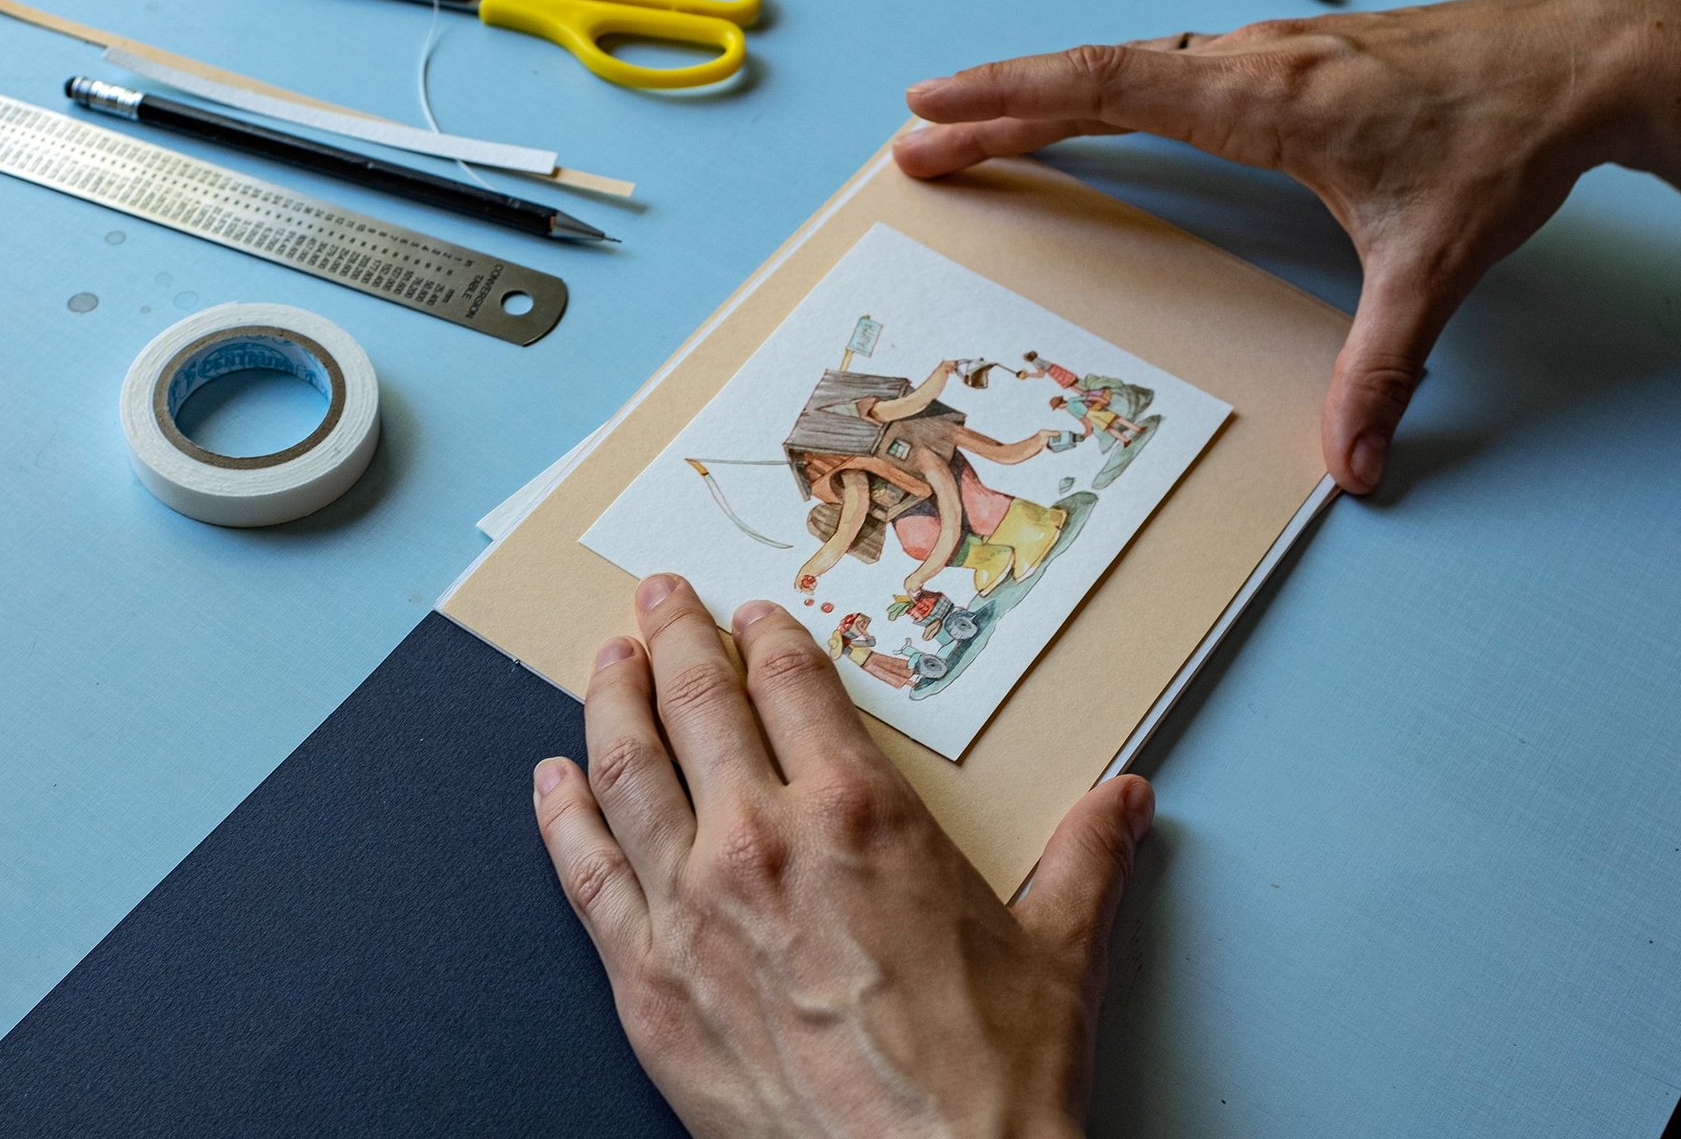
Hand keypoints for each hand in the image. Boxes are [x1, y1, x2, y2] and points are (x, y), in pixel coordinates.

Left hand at [534, 574, 1153, 1138]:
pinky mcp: (644, 980)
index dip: (770, 639)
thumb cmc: (989, 1081)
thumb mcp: (1059, 953)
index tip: (756, 617)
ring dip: (613, 700)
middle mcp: (762, 841)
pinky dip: (563, 815)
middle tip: (661, 598)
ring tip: (608, 660)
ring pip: (629, 769)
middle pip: (699, 704)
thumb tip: (1128, 801)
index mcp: (860, 815)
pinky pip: (584, 872)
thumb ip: (1087, 859)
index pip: (795, 688)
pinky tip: (553, 779)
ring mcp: (691, 908)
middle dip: (678, 637)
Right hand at [896, 0, 1680, 492]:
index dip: (1010, 100)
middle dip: (996, 105)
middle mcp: (1252, 66)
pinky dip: (1105, 86)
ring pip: (1129, 65)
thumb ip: (1384, 369)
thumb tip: (1354, 467)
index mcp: (1263, 100)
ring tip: (978, 124)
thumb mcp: (1435, 265)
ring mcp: (1270, 56)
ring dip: (1045, 92)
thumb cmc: (1507, 139)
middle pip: (1093, 73)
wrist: (1585, 60)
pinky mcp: (1293, 62)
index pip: (1107, 87)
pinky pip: (1169, 67)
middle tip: (916, 137)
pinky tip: (1096, 108)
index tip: (933, 107)